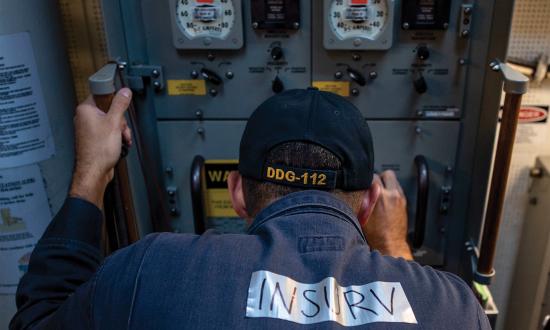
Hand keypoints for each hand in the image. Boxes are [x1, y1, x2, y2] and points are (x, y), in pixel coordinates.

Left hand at [69, 89, 132, 207]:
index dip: (114, 101)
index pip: (102, 94)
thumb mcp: (115, 122)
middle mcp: (85, 118)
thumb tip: (124, 92)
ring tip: (122, 139)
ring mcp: (89, 129)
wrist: (95, 172)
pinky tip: (120, 144)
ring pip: (111, 122)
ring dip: (120, 130)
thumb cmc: (98, 151)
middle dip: (120, 120)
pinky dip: (116, 137)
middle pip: (109, 110)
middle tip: (120, 128)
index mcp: (85, 110)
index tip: (120, 108)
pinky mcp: (94, 139)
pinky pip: (109, 132)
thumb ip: (120, 104)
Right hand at [363, 171, 412, 259]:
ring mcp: (400, 198)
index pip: (372, 175)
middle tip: (373, 185)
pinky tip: (385, 200)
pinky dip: (391, 191)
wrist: (390, 244)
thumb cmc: (375, 234)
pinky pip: (398, 189)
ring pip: (394, 180)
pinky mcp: (405, 203)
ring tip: (379, 193)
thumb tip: (358, 188)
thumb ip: (361, 197)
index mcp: (380, 196)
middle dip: (379, 177)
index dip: (365, 179)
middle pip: (387, 173)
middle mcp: (392, 194)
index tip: (363, 183)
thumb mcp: (361, 214)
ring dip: (386, 184)